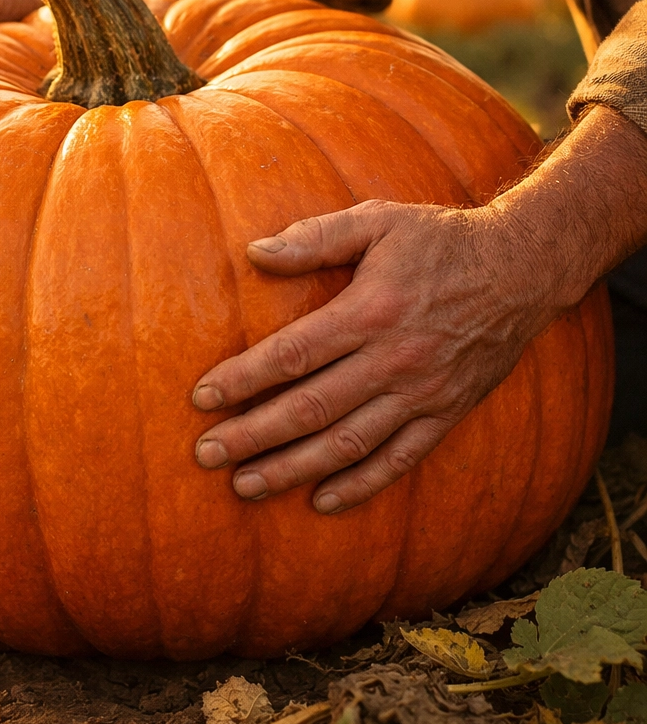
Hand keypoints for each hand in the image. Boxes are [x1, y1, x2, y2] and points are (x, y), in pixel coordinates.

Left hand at [191, 200, 566, 513]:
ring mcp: (422, 393)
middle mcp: (394, 359)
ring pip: (348, 443)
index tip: (201, 399)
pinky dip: (361, 485)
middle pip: (311, 408)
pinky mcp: (446, 413)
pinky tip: (322, 501)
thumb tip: (254, 252)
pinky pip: (400, 459)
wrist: (524, 269)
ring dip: (293, 469)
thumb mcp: (379, 222)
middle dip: (253, 435)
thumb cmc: (439, 240)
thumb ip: (315, 238)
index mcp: (371, 311)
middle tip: (206, 455)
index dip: (243, 379)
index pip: (292, 354)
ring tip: (246, 486)